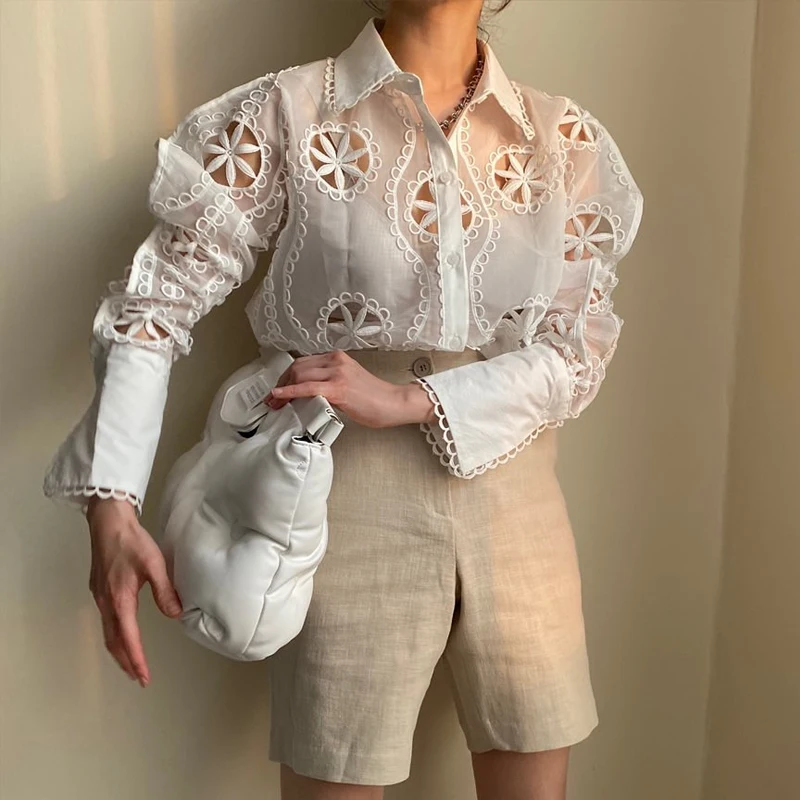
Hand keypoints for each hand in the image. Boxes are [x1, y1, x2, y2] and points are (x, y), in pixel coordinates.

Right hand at [85, 497, 182, 686]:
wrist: (108, 522)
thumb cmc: (131, 541)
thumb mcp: (154, 564)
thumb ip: (165, 590)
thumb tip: (175, 614)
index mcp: (120, 600)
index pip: (129, 638)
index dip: (137, 659)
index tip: (144, 677)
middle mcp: (106, 603)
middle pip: (114, 641)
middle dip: (126, 662)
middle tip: (138, 678)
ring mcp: (99, 597)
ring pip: (107, 633)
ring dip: (119, 651)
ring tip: (130, 664)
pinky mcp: (99, 590)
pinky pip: (105, 621)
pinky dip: (114, 636)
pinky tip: (122, 634)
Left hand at [264, 349, 436, 427]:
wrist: (394, 403)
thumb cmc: (375, 398)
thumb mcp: (347, 384)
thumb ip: (328, 384)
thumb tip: (307, 395)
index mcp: (337, 358)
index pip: (303, 363)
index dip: (286, 377)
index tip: (278, 389)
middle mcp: (336, 361)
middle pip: (297, 367)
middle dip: (281, 383)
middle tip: (272, 399)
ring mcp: (337, 373)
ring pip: (299, 375)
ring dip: (282, 390)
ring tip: (275, 403)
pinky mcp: (339, 387)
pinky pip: (308, 387)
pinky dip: (290, 391)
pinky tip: (280, 395)